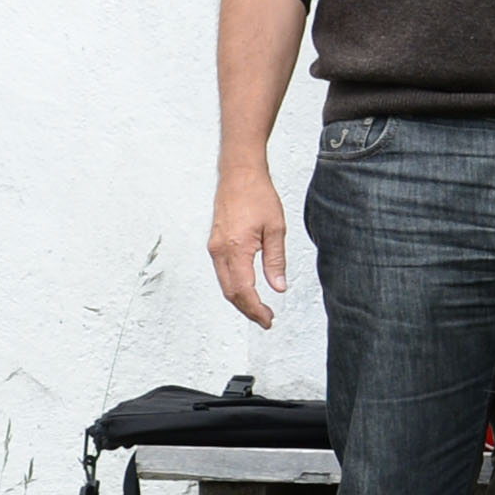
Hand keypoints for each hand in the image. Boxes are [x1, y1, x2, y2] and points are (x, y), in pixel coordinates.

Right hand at [208, 162, 287, 329]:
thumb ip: (276, 260)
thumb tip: (279, 287)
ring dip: (241, 300)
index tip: (268, 319)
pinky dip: (235, 286)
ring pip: (225, 284)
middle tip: (267, 319)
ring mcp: (214, 248)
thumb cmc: (258, 196)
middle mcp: (220, 251)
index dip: (256, 309)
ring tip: (260, 309)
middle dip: (248, 310)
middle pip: (231, 292)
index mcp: (235, 249)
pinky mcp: (215, 244)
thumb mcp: (276, 229)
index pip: (244, 290)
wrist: (239, 175)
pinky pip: (223, 273)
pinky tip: (249, 290)